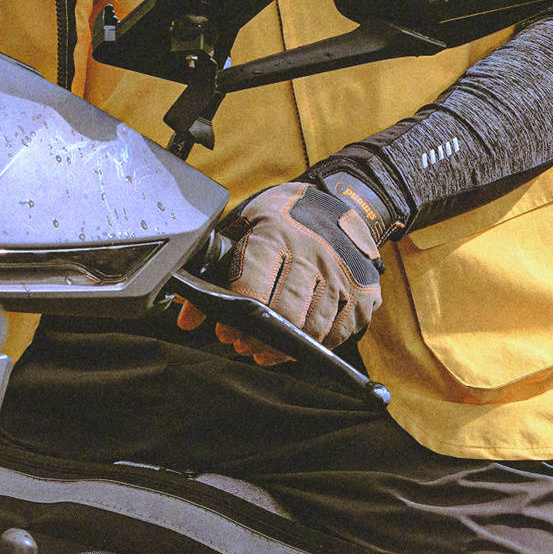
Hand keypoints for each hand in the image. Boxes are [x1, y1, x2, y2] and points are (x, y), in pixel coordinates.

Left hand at [177, 181, 383, 363]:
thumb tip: (187, 319)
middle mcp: (312, 254)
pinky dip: (319, 344)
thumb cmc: (281, 219)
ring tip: (269, 351)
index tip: (227, 332)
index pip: (254, 286)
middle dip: (262, 339)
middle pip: (286, 312)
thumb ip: (213, 271)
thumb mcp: (243, 230)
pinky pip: (342, 331)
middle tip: (247, 347)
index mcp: (276, 235)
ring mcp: (343, 273)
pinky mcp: (365, 291)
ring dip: (288, 349)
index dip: (237, 319)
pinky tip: (302, 343)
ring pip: (315, 326)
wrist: (338, 201)